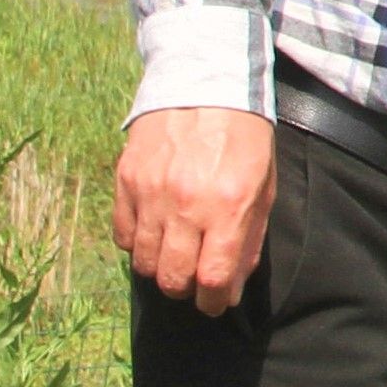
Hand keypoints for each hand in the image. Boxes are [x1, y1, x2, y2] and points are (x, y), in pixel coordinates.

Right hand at [115, 107, 278, 315]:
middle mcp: (186, 204)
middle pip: (173, 279)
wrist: (204, 82)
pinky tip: (154, 232)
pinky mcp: (126, 181)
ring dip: (160, 269)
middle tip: (194, 283)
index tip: (215, 303)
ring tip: (174, 257)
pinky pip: (123, 235)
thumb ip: (250, 237)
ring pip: (144, 263)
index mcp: (228, 206)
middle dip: (186, 290)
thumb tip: (233, 284)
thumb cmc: (243, 135)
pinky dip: (137, 244)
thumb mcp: (264, 184)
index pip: (213, 279)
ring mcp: (151, 193)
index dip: (214, 302)